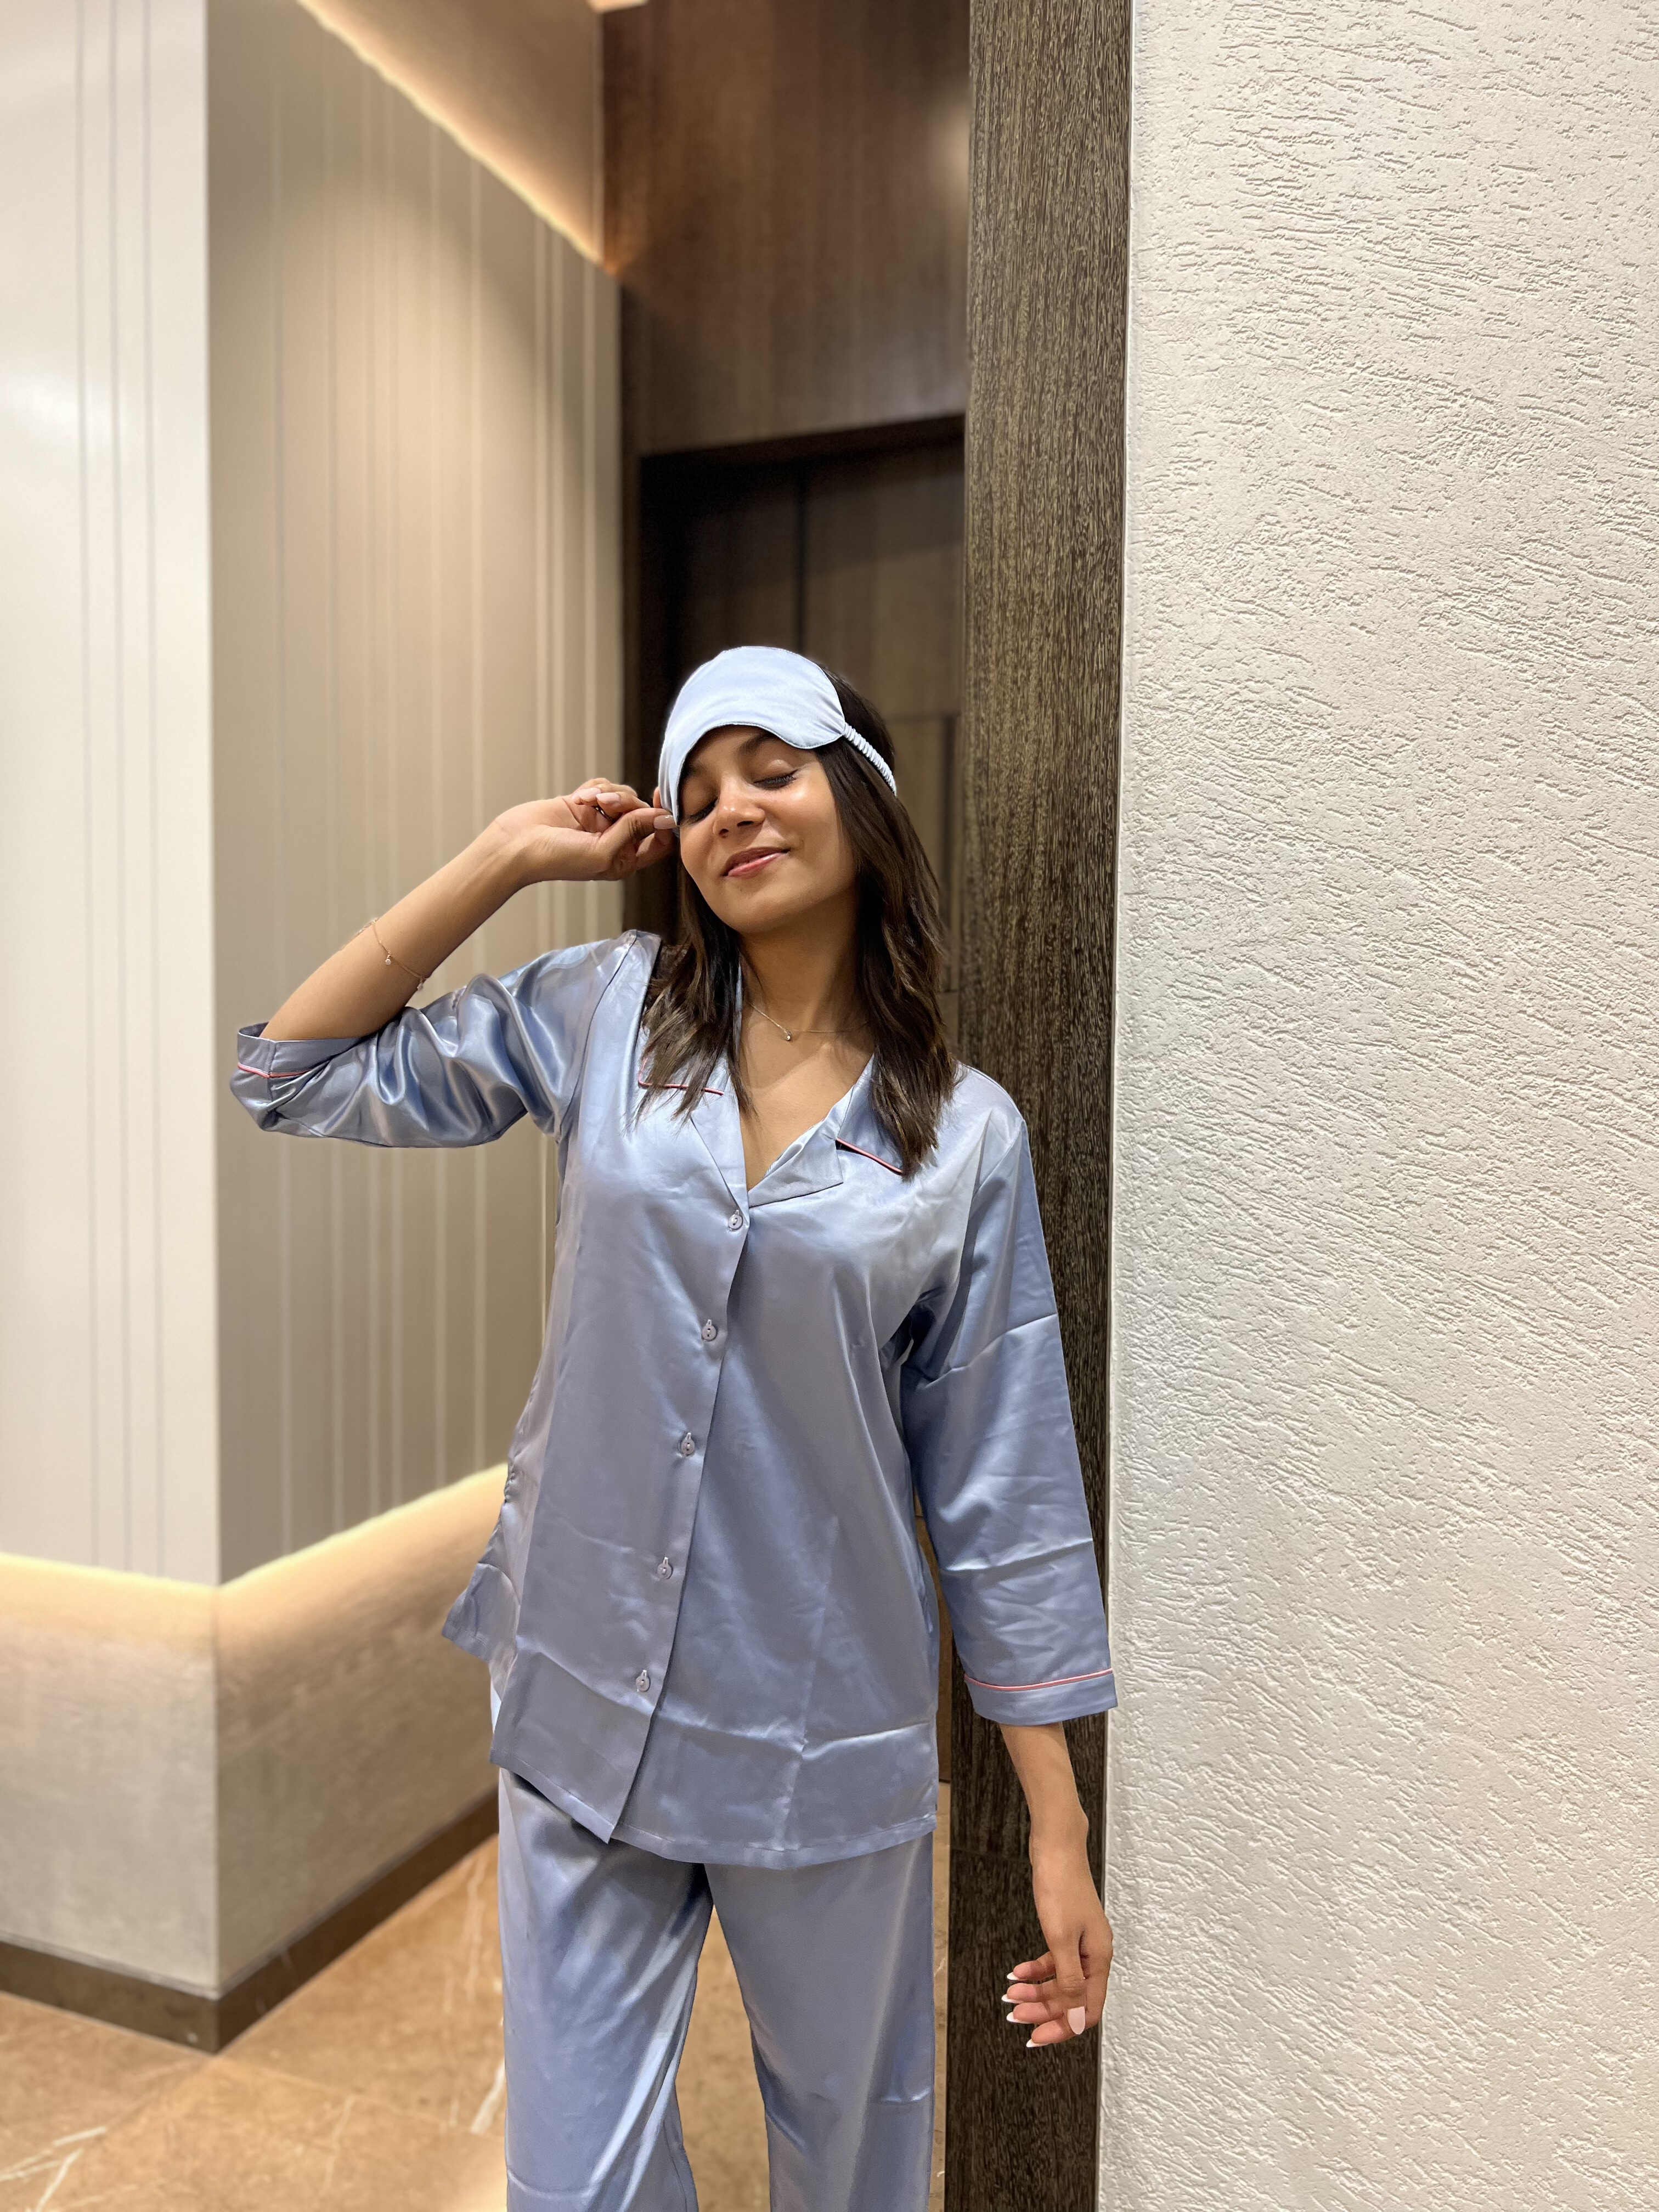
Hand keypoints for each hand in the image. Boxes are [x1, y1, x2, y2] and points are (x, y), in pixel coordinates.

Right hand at [495, 782, 676, 886]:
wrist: (517, 845)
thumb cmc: (557, 859)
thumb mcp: (602, 851)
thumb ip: (633, 832)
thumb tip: (665, 818)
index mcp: (623, 860)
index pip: (659, 841)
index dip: (664, 822)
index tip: (659, 802)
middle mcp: (614, 841)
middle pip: (641, 813)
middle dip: (627, 804)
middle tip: (605, 804)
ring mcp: (598, 821)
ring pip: (624, 795)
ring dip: (609, 793)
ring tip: (588, 800)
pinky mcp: (583, 804)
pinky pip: (603, 786)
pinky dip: (594, 788)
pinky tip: (578, 798)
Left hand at [1003, 1834, 1112, 2048]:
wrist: (1055, 1846)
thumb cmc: (1060, 1887)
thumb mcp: (1061, 1938)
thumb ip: (1069, 1980)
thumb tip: (1078, 2018)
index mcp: (1099, 1959)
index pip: (1087, 2010)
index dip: (1063, 2027)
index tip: (1037, 2036)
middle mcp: (1093, 1954)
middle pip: (1071, 1997)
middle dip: (1043, 2009)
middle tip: (1014, 2014)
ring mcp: (1080, 1941)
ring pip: (1060, 1980)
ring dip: (1036, 1991)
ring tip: (1010, 1996)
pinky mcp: (1067, 1930)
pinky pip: (1053, 1961)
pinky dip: (1035, 1970)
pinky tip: (1016, 1973)